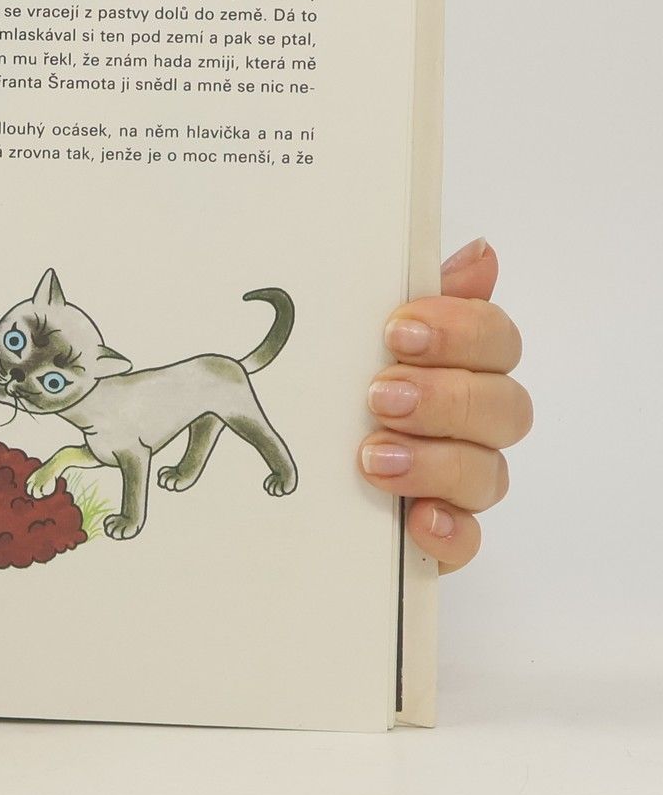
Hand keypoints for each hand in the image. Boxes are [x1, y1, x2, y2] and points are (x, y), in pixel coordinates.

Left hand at [358, 238, 530, 571]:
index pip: (496, 339)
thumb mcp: (355, 337)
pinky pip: (469, 540)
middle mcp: (470, 424)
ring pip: (488, 472)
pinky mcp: (441, 537)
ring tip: (372, 456)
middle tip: (380, 396)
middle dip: (444, 397)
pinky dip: (449, 530)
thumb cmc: (334, 390)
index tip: (399, 330)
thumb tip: (479, 253)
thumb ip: (412, 296)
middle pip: (505, 406)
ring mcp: (460, 482)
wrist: (289, 477)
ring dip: (435, 461)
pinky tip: (418, 519)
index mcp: (458, 365)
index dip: (461, 331)